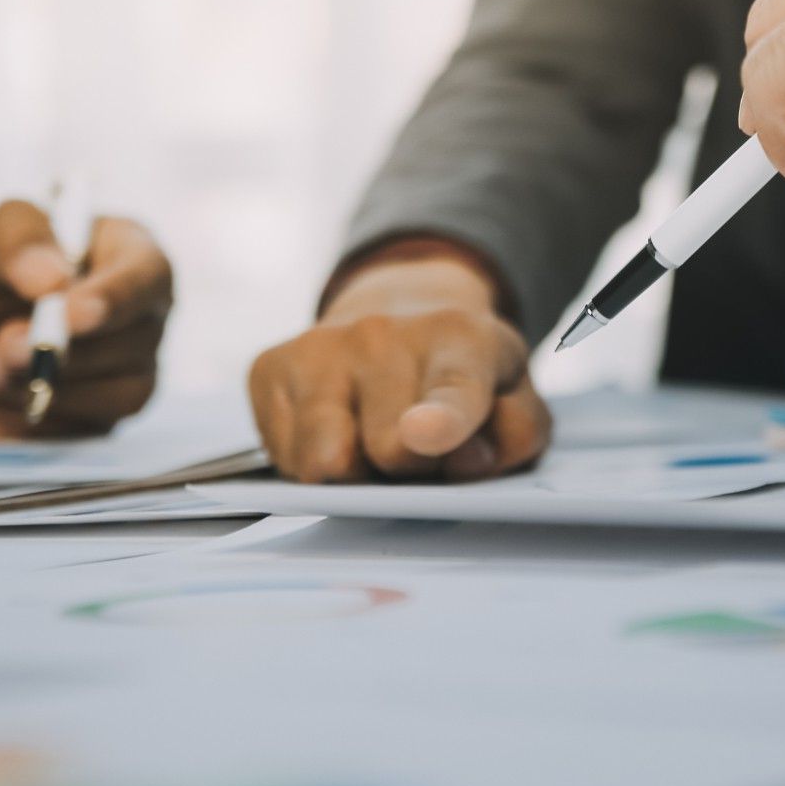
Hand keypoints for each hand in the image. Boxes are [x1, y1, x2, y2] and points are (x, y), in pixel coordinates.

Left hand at [0, 200, 171, 437]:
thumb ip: (14, 237)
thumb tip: (56, 278)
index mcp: (119, 252)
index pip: (148, 273)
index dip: (116, 296)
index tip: (68, 314)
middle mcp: (135, 313)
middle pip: (139, 338)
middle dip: (64, 349)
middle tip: (0, 345)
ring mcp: (126, 369)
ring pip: (122, 391)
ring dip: (44, 384)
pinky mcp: (104, 418)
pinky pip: (92, 426)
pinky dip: (37, 413)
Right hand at [248, 245, 550, 481]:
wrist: (398, 314)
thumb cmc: (460, 374)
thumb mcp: (514, 400)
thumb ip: (515, 434)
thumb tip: (471, 460)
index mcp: (459, 337)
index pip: (452, 389)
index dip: (441, 419)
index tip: (422, 436)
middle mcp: (382, 333)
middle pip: (386, 449)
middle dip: (406, 471)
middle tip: (420, 451)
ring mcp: (320, 346)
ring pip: (325, 461)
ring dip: (354, 471)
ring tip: (375, 440)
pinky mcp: (270, 367)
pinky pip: (287, 460)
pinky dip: (313, 462)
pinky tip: (338, 430)